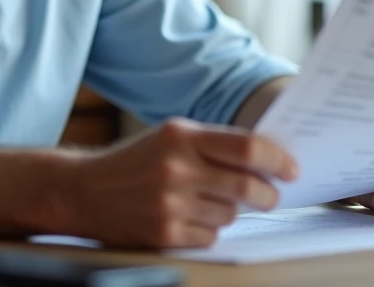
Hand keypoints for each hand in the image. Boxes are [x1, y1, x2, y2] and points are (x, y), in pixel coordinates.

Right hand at [64, 118, 298, 248]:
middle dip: (267, 194)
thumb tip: (267, 162)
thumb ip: (213, 145)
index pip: (247, 149)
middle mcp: (176, 168)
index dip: (277, 160)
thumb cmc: (135, 162)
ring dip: (229, 211)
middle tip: (269, 195)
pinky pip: (211, 236)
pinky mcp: (164, 234)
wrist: (82, 190)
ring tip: (205, 201)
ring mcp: (170, 204)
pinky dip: (208, 230)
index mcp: (181, 135)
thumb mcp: (170, 137)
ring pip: (230, 214)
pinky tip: (187, 218)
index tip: (291, 169)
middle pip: (247, 186)